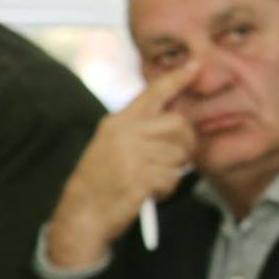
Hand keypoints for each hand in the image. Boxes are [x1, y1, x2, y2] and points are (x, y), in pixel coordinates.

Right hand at [45, 63, 199, 268]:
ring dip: (172, 170)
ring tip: (149, 178)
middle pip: (180, 125)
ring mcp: (132, 155)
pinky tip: (146, 192)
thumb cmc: (102, 179)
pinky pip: (172, 179)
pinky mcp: (140, 178)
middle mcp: (125, 133)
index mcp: (119, 121)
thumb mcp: (113, 144)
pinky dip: (165, 189)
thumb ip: (139, 128)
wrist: (82, 213)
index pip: (154, 92)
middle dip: (185, 143)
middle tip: (172, 159)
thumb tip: (179, 121)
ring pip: (180, 154)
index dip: (178, 78)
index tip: (196, 65)